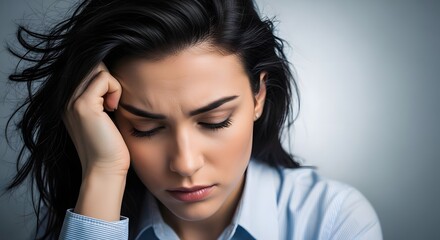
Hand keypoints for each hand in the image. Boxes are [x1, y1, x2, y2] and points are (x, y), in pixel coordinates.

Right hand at [63, 62, 129, 177]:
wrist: (105, 168)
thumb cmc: (110, 144)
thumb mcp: (102, 114)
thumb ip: (99, 94)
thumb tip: (108, 73)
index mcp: (67, 100)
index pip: (84, 68)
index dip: (103, 77)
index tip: (110, 99)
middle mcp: (64, 98)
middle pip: (90, 64)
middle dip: (108, 78)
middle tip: (112, 101)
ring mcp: (71, 101)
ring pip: (97, 67)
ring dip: (112, 83)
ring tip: (111, 105)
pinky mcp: (83, 105)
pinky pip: (104, 78)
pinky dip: (115, 89)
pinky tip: (112, 108)